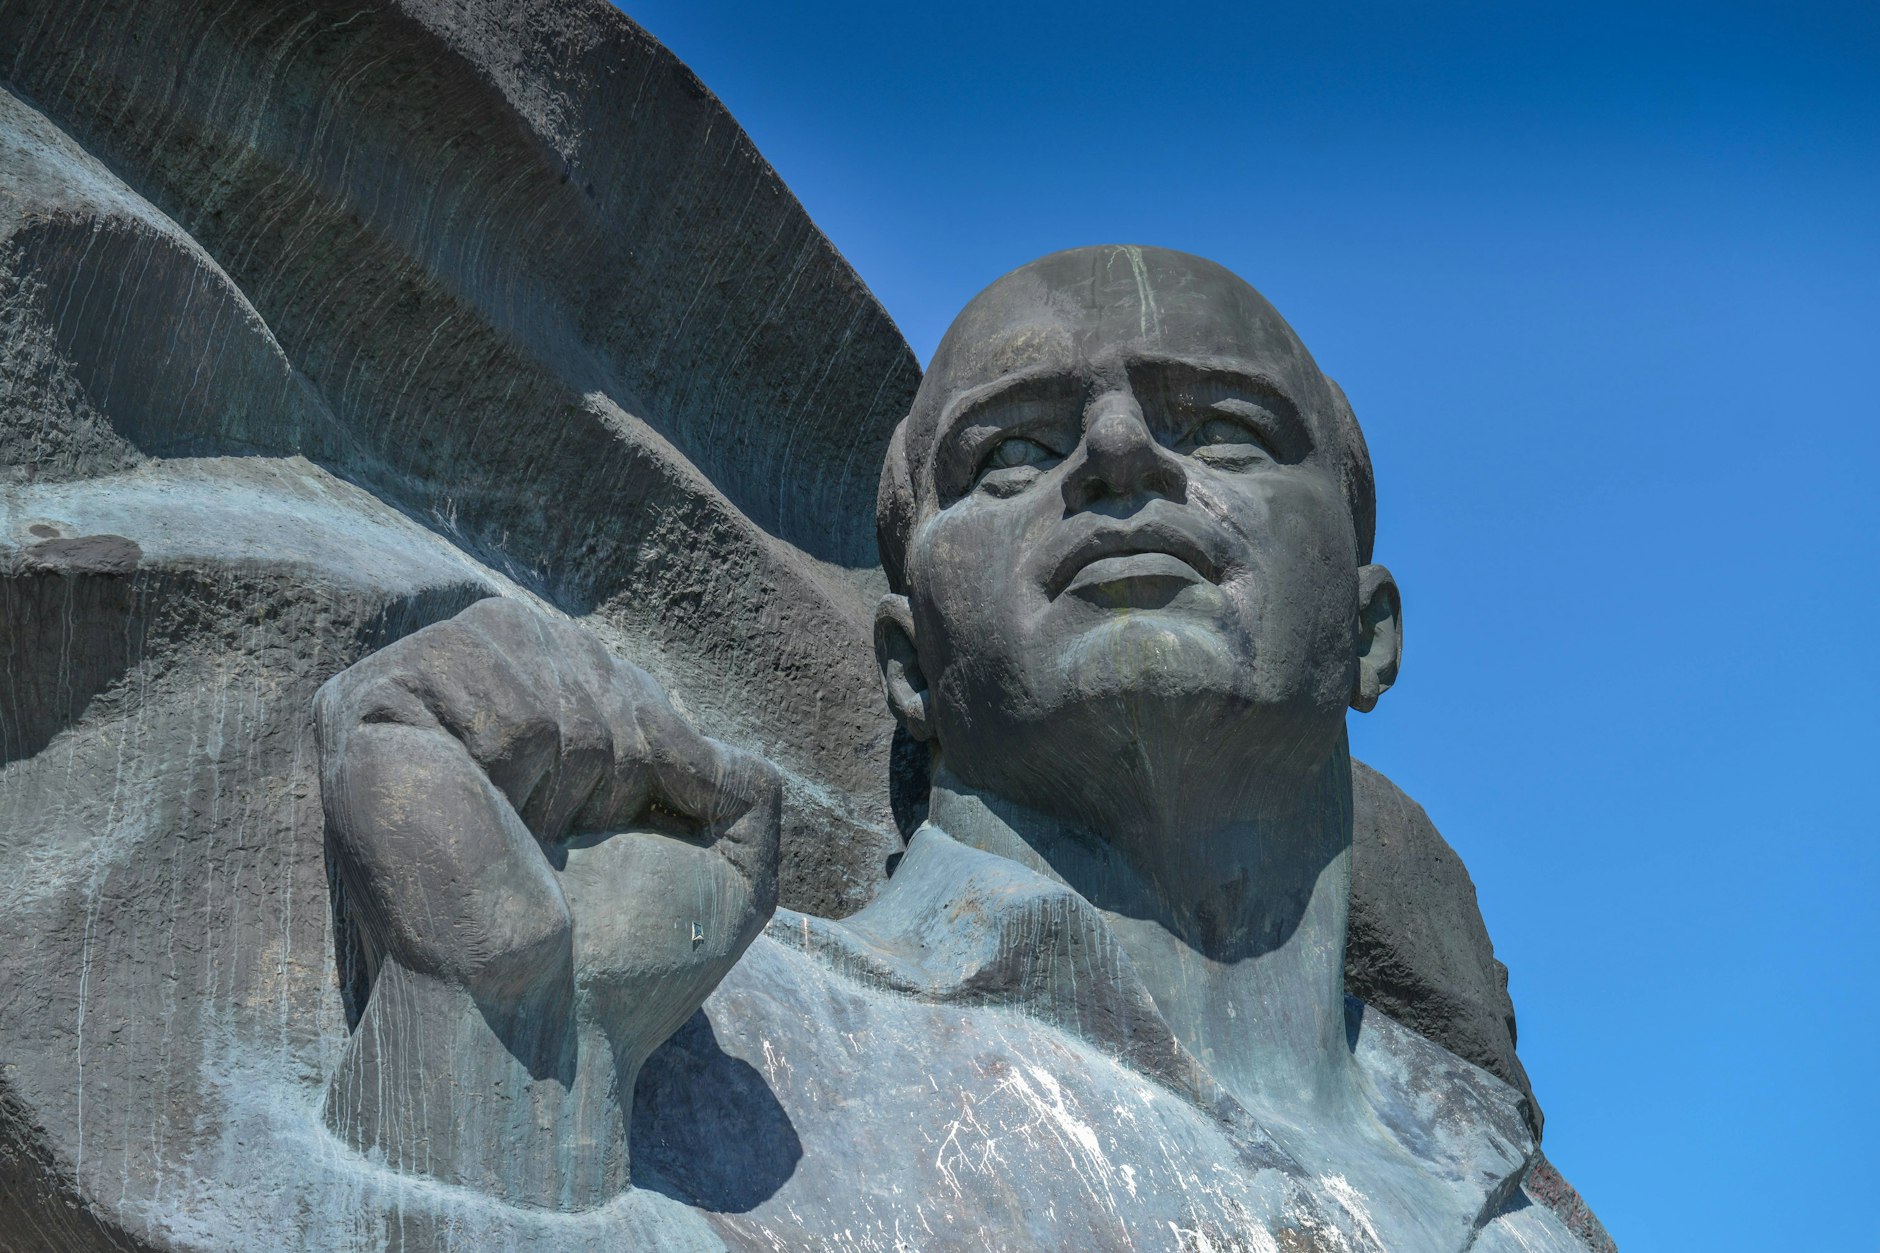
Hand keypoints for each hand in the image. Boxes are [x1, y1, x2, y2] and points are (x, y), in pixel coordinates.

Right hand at [314, 596, 779, 1070]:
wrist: (551, 1021)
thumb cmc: (629, 964)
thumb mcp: (729, 874)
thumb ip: (746, 791)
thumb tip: (726, 754)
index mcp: (545, 732)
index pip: (625, 675)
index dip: (657, 748)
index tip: (624, 838)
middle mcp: (475, 705)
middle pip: (585, 651)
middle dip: (613, 754)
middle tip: (569, 847)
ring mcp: (413, 699)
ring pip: (533, 650)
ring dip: (562, 758)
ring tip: (526, 835)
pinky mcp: (363, 707)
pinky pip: (469, 661)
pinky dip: (505, 741)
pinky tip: (487, 808)